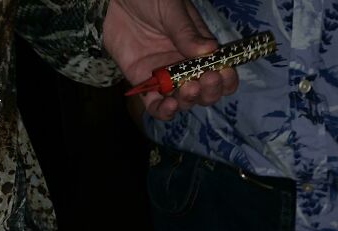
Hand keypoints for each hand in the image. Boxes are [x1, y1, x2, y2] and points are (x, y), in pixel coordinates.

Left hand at [103, 0, 238, 119]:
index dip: (226, 78)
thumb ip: (187, 32)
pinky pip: (158, 107)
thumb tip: (210, 52)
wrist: (111, 0)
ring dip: (190, 100)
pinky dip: (165, 112)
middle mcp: (186, 68)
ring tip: (187, 88)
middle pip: (206, 92)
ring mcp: (167, 79)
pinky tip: (170, 105)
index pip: (221, 72)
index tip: (223, 74)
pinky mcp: (145, 87)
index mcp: (199, 49)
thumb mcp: (170, 9)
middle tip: (205, 80)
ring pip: (185, 102)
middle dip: (210, 91)